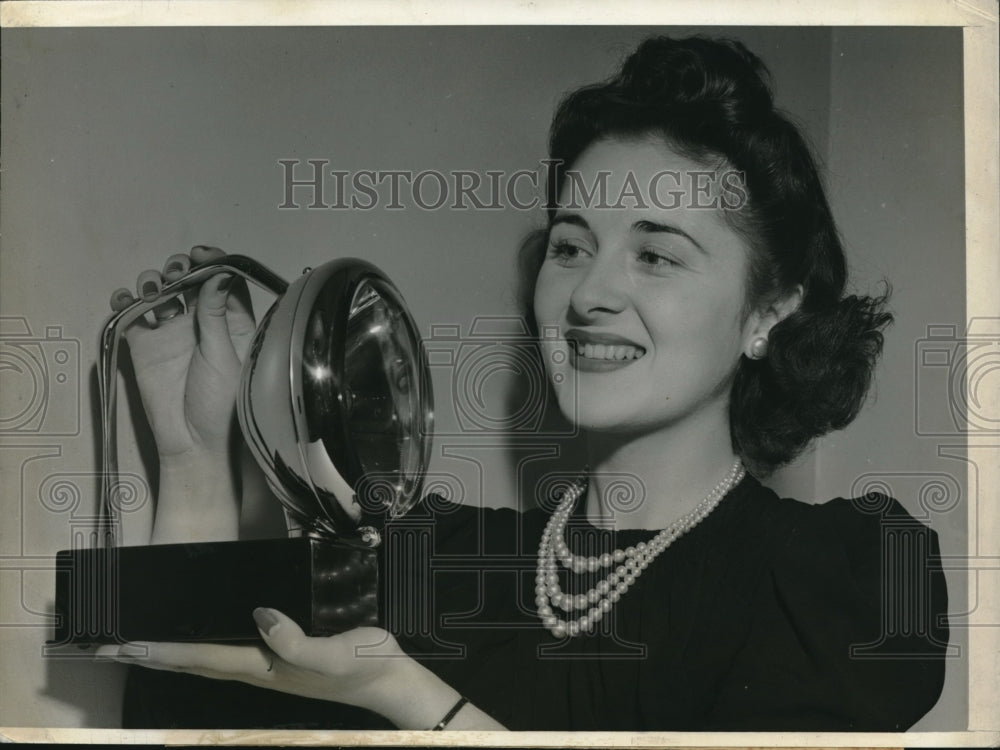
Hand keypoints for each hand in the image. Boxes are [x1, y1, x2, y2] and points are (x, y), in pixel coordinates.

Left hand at [97, 610, 414, 720]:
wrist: (390, 680)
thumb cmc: (365, 664)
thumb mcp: (334, 652)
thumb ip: (296, 641)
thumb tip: (259, 616)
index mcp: (266, 667)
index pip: (203, 657)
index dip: (163, 651)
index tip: (125, 645)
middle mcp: (259, 671)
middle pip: (193, 665)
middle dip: (151, 658)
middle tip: (109, 650)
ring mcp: (269, 669)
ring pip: (205, 663)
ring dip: (169, 658)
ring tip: (140, 650)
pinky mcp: (281, 661)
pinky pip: (226, 656)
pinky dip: (198, 652)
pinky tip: (199, 647)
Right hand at [110, 246, 255, 460]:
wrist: (195, 443)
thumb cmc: (223, 403)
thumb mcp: (224, 355)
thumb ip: (216, 314)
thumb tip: (220, 272)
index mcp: (231, 323)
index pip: (224, 281)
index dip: (214, 262)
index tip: (202, 254)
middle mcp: (202, 322)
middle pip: (190, 281)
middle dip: (181, 269)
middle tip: (177, 273)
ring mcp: (172, 332)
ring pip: (161, 292)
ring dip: (154, 281)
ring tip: (155, 289)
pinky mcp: (145, 345)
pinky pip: (132, 315)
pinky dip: (125, 301)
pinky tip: (126, 300)